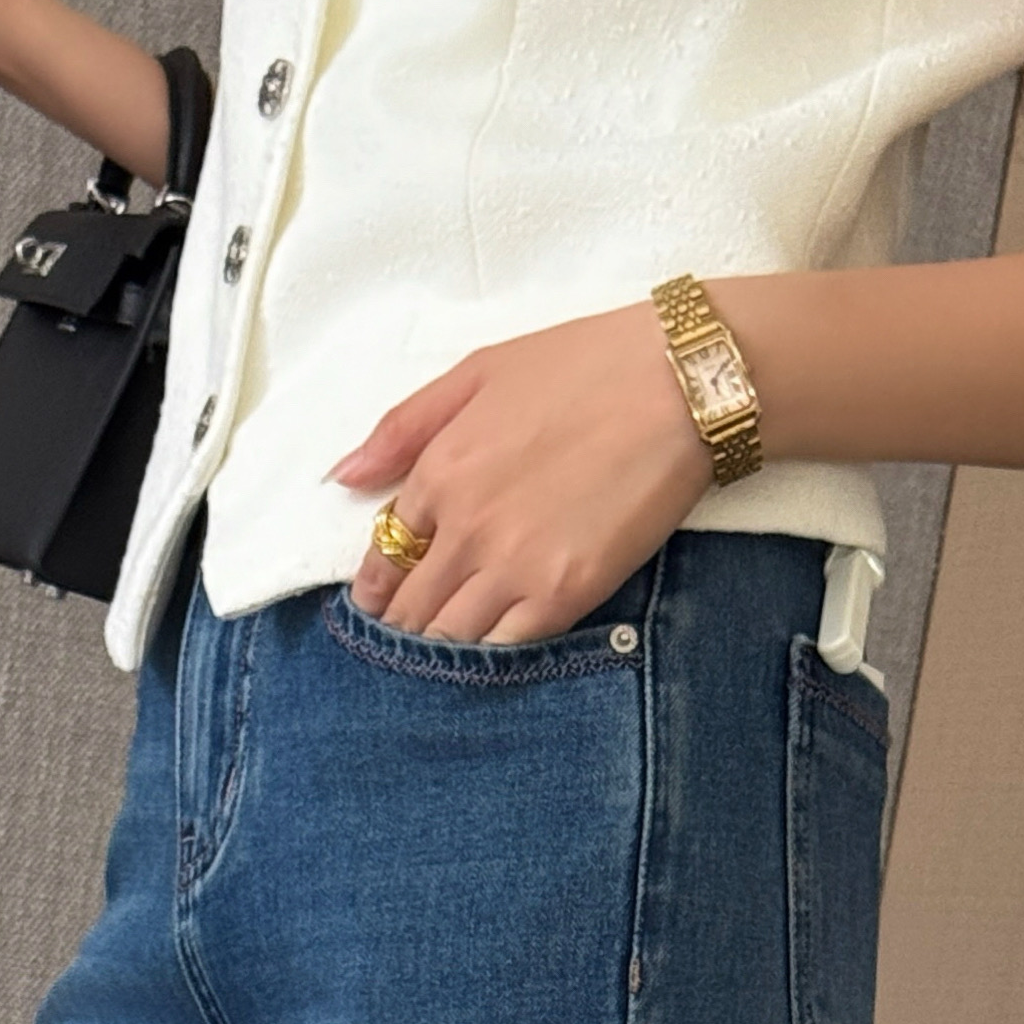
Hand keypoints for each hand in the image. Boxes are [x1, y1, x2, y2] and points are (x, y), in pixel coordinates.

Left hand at [333, 304, 713, 641]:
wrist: (680, 384)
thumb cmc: (585, 365)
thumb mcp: (478, 372)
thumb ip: (402, 428)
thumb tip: (343, 476)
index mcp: (440, 471)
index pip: (384, 555)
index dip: (377, 587)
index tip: (380, 603)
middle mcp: (466, 528)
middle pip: (410, 608)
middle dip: (401, 627)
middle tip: (407, 639)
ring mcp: (514, 567)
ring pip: (449, 639)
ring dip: (438, 649)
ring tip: (442, 656)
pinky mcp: (564, 595)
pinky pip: (504, 650)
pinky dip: (488, 658)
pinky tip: (488, 656)